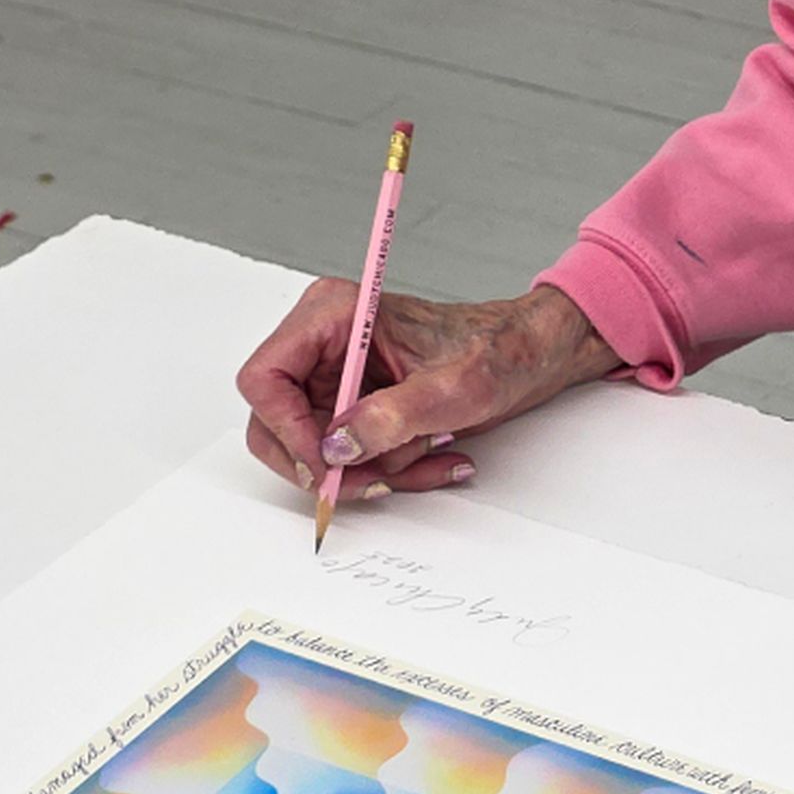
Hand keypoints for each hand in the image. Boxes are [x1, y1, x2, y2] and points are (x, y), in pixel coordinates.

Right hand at [236, 284, 624, 499]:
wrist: (530, 355)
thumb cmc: (499, 349)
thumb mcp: (453, 387)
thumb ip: (391, 417)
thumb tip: (336, 447)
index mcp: (332, 316)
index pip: (264, 380)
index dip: (285, 429)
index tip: (328, 463)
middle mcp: (324, 346)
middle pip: (277, 424)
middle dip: (330, 462)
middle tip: (380, 477)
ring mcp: (337, 379)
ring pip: (316, 451)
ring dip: (372, 469)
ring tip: (429, 454)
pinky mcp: (356, 408)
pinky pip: (348, 457)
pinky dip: (389, 470)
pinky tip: (435, 457)